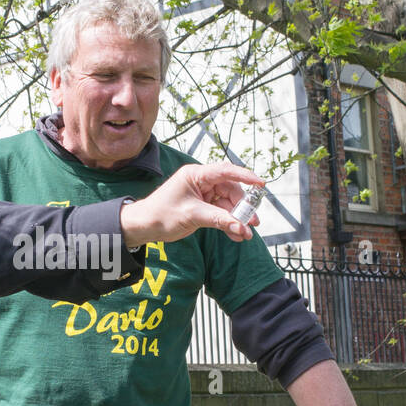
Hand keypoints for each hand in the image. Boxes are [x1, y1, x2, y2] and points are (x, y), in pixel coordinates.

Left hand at [120, 163, 262, 247]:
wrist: (144, 226)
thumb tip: (242, 227)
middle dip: (242, 207)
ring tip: (245, 233)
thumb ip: (219, 220)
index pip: (226, 171)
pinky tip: (236, 234)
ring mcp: (203, 194)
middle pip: (231, 190)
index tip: (261, 184)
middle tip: (253, 222)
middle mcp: (201, 181)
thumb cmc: (161, 214)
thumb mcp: (192, 216)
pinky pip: (221, 213)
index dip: (246, 176)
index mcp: (196, 175)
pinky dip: (228, 223)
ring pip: (228, 204)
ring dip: (237, 218)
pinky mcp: (203, 207)